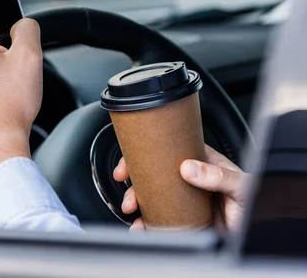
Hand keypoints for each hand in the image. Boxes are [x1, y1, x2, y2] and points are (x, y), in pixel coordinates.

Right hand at [113, 144, 247, 231]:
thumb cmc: (257, 204)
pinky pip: (160, 220)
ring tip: (132, 209)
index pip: (170, 151)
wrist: (260, 235)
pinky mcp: (185, 221)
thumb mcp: (240, 185)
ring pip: (153, 198)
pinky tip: (142, 226)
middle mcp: (191, 180)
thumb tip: (188, 168)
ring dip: (138, 203)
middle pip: (155, 176)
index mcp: (203, 163)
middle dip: (135, 182)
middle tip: (127, 188)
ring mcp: (186, 201)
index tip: (131, 161)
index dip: (147, 154)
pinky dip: (146, 224)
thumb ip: (217, 175)